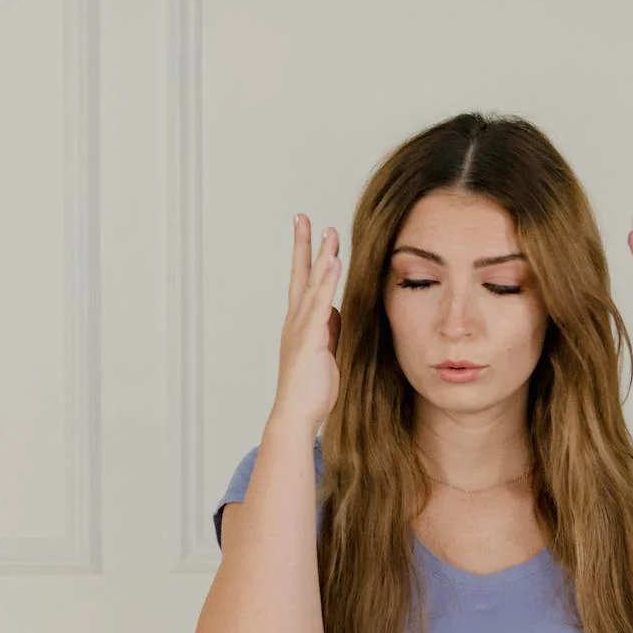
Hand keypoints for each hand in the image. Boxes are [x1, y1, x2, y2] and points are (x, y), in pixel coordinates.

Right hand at [270, 214, 340, 431]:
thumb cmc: (311, 390)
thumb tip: (336, 310)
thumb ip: (330, 329)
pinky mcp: (310, 338)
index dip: (306, 257)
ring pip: (312, 284)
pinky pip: (320, 304)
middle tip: (303, 217)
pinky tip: (334, 263)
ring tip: (329, 232)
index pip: (302, 282)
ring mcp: (301, 328)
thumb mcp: (326, 352)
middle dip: (303, 245)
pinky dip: (327, 282)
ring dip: (321, 256)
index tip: (310, 232)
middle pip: (299, 274)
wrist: (297, 415)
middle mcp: (296, 321)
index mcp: (300, 324)